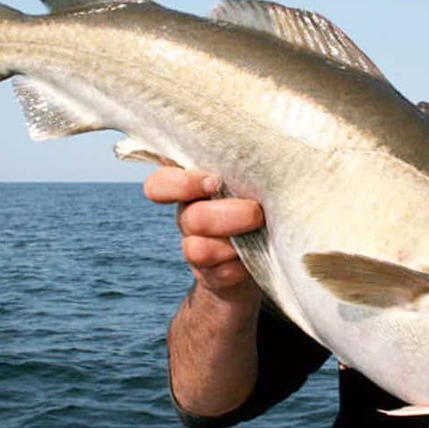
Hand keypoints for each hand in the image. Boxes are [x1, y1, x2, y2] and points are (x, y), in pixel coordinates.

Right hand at [143, 167, 264, 294]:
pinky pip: (221, 273)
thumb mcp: (254, 181)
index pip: (160, 185)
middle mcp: (188, 218)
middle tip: (256, 212)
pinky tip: (258, 256)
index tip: (215, 182)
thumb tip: (268, 151)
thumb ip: (249, 168)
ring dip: (234, 244)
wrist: (268, 253)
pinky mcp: (213, 276)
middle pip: (191, 218)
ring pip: (199, 250)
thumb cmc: (263, 202)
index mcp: (192, 189)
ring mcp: (196, 249)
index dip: (181, 185)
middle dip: (228, 216)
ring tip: (260, 234)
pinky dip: (243, 266)